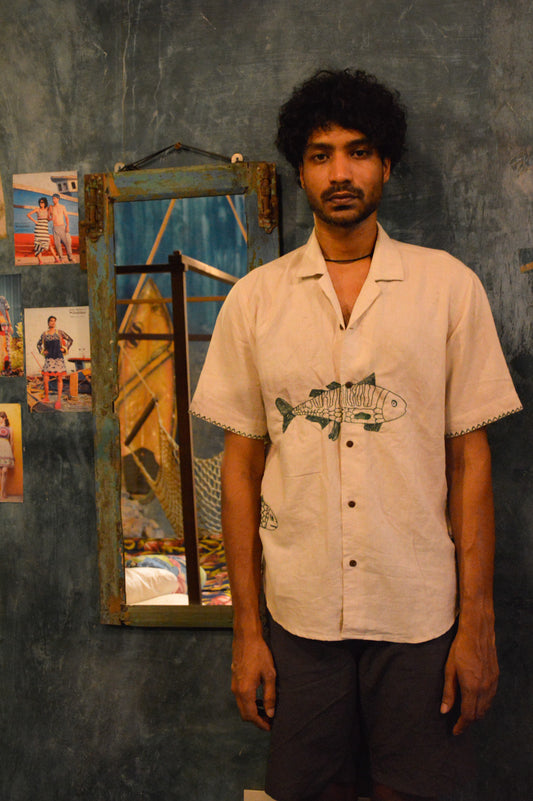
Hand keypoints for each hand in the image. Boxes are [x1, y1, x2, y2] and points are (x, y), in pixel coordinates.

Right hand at [231, 632, 275, 730]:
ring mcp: (234, 684)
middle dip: (256, 720)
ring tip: (266, 710)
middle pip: (244, 714)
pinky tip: (259, 698)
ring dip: (252, 711)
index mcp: (245, 691)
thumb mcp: (269, 675)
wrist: (246, 637)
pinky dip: (249, 702)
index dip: (260, 724)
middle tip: (269, 720)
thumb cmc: (260, 654)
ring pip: (242, 706)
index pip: (251, 716)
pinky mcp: (234, 679)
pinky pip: (240, 697)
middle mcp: (236, 690)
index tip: (270, 727)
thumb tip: (270, 713)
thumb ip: (270, 696)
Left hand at [440, 618, 498, 735]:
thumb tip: (444, 711)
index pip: (468, 715)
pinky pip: (491, 697)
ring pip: (486, 707)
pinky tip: (477, 702)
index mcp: (472, 687)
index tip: (455, 731)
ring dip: (477, 714)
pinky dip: (484, 704)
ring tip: (466, 716)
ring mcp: (492, 683)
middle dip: (468, 722)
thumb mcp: (449, 670)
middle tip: (458, 725)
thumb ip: (448, 692)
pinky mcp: (496, 677)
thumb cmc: (460, 649)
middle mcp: (485, 688)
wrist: (477, 633)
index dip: (461, 725)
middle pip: (478, 714)